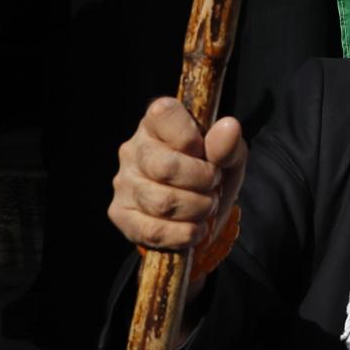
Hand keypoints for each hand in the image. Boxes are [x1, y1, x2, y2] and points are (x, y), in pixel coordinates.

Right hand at [110, 96, 246, 252]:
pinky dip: (183, 234)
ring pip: (162, 202)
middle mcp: (133, 149)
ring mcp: (123, 182)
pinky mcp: (120, 214)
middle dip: (202, 181)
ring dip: (196, 209)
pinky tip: (194, 228)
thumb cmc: (209, 174)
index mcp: (156, 122)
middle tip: (213, 186)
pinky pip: (152, 230)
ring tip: (205, 206)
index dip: (192, 139)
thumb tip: (228, 127)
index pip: (165, 115)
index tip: (206, 154)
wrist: (198, 214)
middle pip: (166, 167)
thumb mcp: (229, 157)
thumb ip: (228, 145)